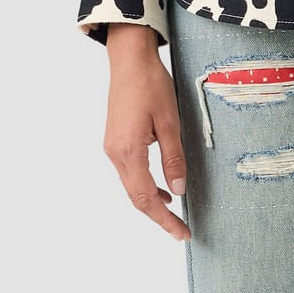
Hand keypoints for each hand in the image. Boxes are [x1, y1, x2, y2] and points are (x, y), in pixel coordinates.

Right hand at [103, 24, 191, 242]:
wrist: (129, 59)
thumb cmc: (150, 84)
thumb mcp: (169, 120)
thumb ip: (173, 158)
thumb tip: (179, 191)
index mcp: (129, 151)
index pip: (146, 198)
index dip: (164, 219)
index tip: (181, 233)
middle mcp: (115, 154)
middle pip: (135, 197)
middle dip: (158, 216)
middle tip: (180, 230)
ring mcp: (112, 147)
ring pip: (131, 186)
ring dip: (150, 201)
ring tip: (173, 213)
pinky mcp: (115, 140)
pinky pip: (129, 171)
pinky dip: (144, 184)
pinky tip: (160, 185)